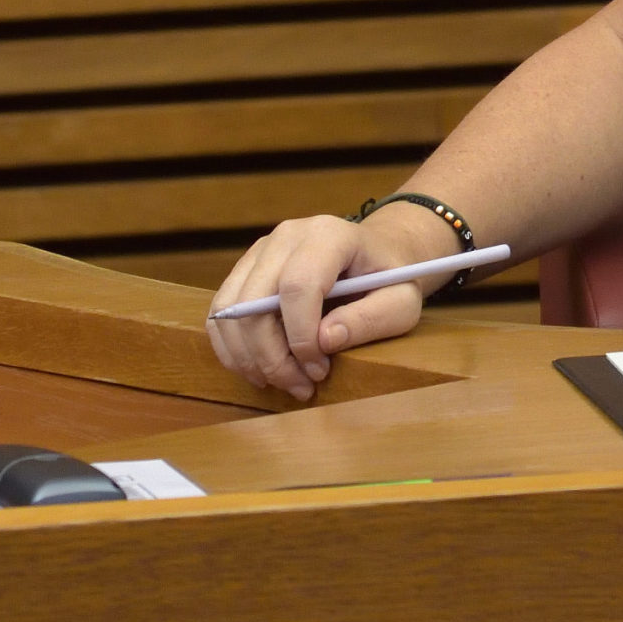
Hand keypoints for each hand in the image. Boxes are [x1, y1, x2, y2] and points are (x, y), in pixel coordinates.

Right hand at [206, 212, 438, 400]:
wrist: (379, 255)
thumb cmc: (391, 279)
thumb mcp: (401, 303)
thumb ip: (370, 320)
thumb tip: (324, 340)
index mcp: (329, 235)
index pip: (298, 286)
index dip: (301, 336)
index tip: (319, 369)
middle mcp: (287, 236)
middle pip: (254, 302)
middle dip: (272, 356)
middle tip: (302, 386)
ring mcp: (261, 250)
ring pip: (230, 311)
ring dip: (249, 358)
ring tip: (284, 382)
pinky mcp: (246, 269)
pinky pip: (221, 313)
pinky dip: (233, 349)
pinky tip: (262, 370)